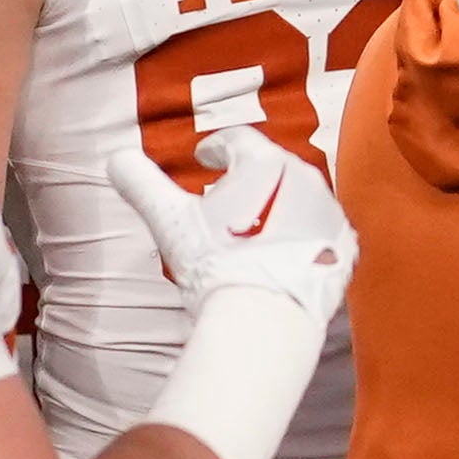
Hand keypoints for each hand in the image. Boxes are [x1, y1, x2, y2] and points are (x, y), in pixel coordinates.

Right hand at [110, 129, 356, 325]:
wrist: (267, 318)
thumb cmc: (217, 264)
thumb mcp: (170, 220)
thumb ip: (142, 184)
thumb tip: (116, 157)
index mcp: (266, 163)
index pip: (239, 140)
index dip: (217, 147)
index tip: (204, 156)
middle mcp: (307, 180)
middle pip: (272, 167)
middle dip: (247, 177)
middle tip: (223, 193)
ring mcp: (329, 215)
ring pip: (299, 198)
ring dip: (275, 205)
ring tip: (250, 226)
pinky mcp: (341, 249)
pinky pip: (317, 233)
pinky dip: (298, 236)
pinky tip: (280, 253)